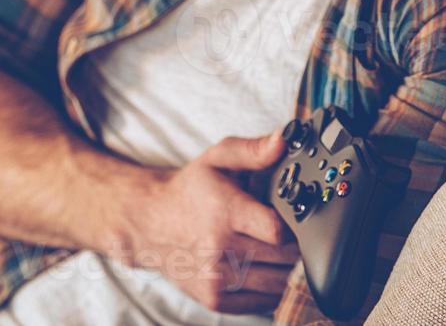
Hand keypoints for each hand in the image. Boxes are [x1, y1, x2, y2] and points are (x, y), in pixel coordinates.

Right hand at [122, 131, 299, 314]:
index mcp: (225, 213)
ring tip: (276, 250)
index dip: (294, 225)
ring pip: (277, 284)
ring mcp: (217, 279)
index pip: (277, 231)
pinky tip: (263, 268)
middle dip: (294, 246)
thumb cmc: (190, 190)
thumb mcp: (217, 158)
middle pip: (283, 260)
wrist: (150, 223)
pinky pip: (263, 302)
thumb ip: (253, 150)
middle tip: (291, 233)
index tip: (293, 217)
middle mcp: (219, 250)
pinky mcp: (215, 299)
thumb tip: (283, 141)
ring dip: (286, 269)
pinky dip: (271, 288)